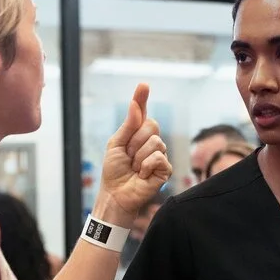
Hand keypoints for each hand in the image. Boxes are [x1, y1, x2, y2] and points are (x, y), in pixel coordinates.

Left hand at [98, 84, 172, 223]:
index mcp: (136, 134)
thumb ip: (128, 126)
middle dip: (134, 141)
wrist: (116, 194)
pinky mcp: (165, 169)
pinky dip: (145, 166)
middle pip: (151, 125)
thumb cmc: (114, 171)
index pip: (141, 112)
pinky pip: (158, 157)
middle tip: (128, 156)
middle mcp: (151, 141)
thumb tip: (136, 105)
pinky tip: (142, 175)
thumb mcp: (116, 145)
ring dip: (138, 156)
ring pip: (155, 142)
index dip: (142, 98)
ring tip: (134, 168)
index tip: (143, 85)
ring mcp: (159, 154)